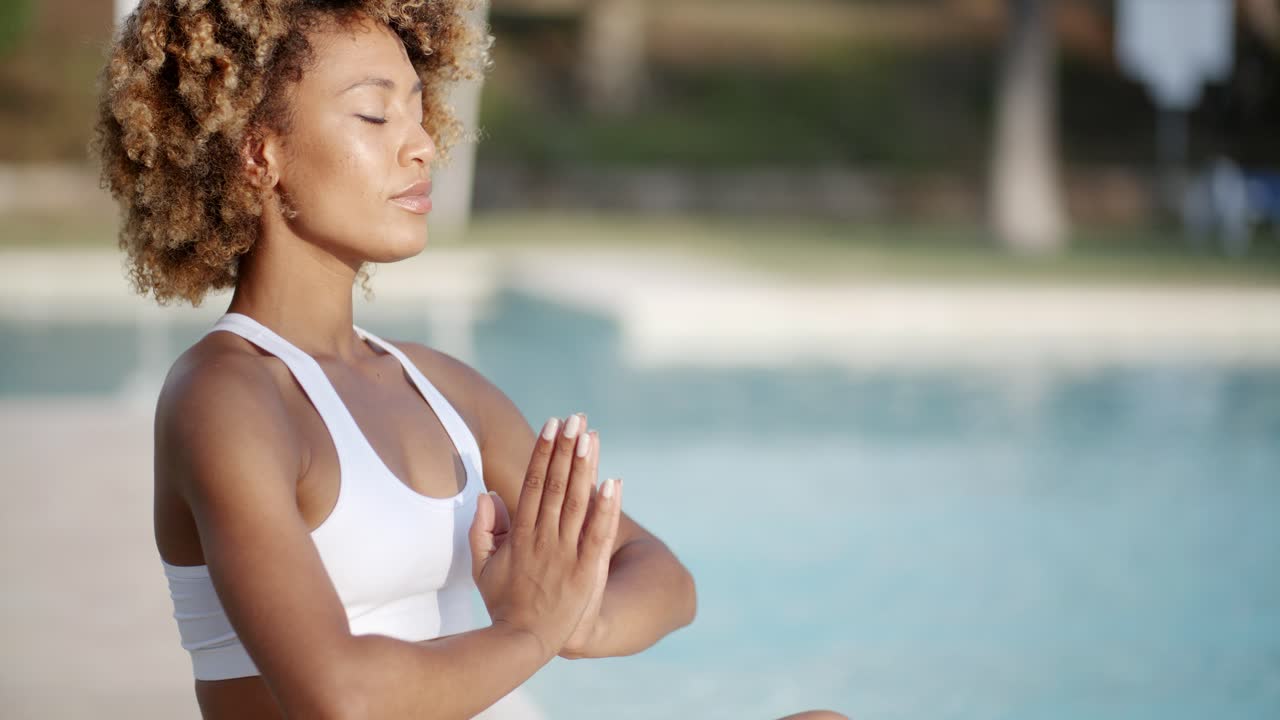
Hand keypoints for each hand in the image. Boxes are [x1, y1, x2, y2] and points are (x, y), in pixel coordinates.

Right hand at [469, 414, 621, 658]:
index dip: (544, 453)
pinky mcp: (586, 570)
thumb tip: (488, 496)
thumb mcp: (482, 567)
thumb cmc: (503, 603)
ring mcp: (566, 554)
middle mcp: (543, 539)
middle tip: (574, 419)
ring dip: (585, 467)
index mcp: (519, 535)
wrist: (524, 642)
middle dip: (565, 449)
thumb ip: (482, 531)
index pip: (533, 484)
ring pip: (577, 502)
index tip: (551, 426)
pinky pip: (598, 534)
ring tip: (591, 436)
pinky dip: (606, 509)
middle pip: (556, 485)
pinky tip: (613, 482)